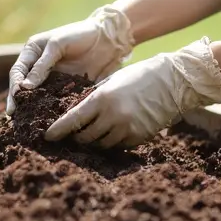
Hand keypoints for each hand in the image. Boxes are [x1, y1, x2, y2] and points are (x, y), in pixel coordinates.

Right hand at [5, 5, 133, 116]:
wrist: (108, 38)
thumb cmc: (80, 34)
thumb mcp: (57, 44)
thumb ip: (42, 65)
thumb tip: (25, 87)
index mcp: (32, 53)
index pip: (17, 72)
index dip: (14, 87)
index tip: (14, 102)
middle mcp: (39, 68)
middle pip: (25, 88)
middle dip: (20, 103)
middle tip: (16, 119)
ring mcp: (53, 80)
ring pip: (39, 97)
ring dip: (34, 110)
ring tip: (28, 125)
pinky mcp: (67, 89)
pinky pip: (57, 101)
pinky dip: (53, 111)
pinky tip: (50, 123)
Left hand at [45, 37, 220, 147]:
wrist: (173, 81)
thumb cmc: (141, 75)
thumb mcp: (113, 80)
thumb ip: (94, 97)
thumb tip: (77, 113)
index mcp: (102, 98)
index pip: (72, 121)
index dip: (57, 131)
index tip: (47, 137)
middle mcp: (112, 116)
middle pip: (84, 137)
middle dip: (76, 138)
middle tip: (72, 135)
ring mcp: (126, 129)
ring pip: (100, 144)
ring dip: (94, 141)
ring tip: (92, 133)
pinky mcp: (138, 137)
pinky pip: (118, 146)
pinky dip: (112, 141)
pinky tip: (113, 132)